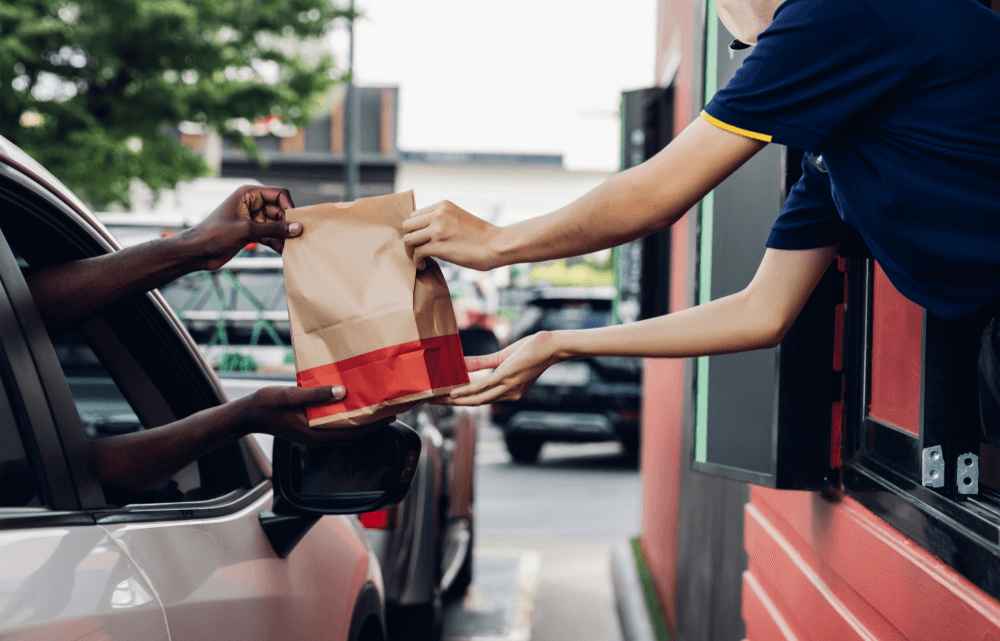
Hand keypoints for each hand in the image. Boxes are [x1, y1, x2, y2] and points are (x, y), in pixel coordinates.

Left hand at [188, 185, 298, 269]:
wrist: (196, 252)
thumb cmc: (214, 235)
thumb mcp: (247, 230)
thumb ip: (274, 229)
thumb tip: (297, 228)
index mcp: (249, 194)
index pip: (279, 194)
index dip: (290, 206)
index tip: (297, 222)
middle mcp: (252, 204)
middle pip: (280, 210)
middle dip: (288, 224)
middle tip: (299, 238)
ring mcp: (253, 219)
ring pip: (277, 225)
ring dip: (284, 235)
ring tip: (294, 247)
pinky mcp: (252, 233)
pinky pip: (271, 235)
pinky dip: (277, 243)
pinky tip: (285, 253)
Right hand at [241, 385, 381, 445]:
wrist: (250, 414)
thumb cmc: (268, 404)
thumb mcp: (291, 395)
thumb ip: (316, 395)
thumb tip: (342, 392)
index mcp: (316, 433)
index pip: (353, 432)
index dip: (374, 426)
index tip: (390, 416)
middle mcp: (319, 437)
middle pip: (354, 434)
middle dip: (374, 425)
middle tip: (391, 411)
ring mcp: (316, 435)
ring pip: (346, 432)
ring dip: (363, 422)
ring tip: (377, 409)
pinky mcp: (312, 429)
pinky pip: (337, 427)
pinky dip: (349, 419)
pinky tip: (354, 407)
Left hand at [402, 200, 499, 270]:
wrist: (496, 245)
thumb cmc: (482, 237)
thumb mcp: (460, 218)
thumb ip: (444, 220)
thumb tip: (428, 232)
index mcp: (443, 205)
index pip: (415, 215)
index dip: (415, 229)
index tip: (420, 240)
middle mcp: (438, 214)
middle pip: (407, 225)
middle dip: (409, 239)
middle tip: (416, 250)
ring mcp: (437, 229)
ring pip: (408, 239)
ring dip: (410, 252)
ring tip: (419, 259)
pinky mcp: (438, 246)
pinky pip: (416, 253)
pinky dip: (416, 261)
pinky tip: (423, 266)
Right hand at [436, 332, 560, 405]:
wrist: (551, 347)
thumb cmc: (531, 350)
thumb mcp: (503, 358)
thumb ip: (482, 363)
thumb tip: (462, 363)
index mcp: (508, 392)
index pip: (480, 399)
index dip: (460, 401)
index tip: (442, 400)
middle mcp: (507, 394)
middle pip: (474, 403)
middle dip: (451, 404)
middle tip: (432, 402)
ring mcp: (507, 387)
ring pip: (475, 399)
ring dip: (454, 401)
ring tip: (436, 399)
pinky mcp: (505, 377)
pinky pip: (482, 387)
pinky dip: (465, 391)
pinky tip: (452, 392)